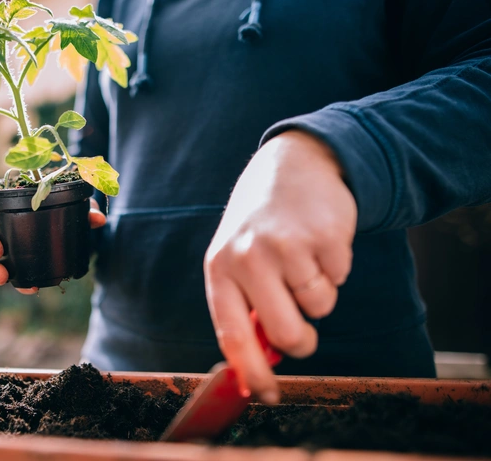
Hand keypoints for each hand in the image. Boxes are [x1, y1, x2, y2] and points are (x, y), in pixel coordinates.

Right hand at [0, 196, 106, 292]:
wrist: (74, 236)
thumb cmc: (64, 212)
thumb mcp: (75, 207)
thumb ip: (84, 209)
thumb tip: (96, 219)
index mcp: (0, 207)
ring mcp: (1, 253)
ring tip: (3, 275)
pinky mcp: (13, 270)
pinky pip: (6, 278)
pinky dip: (16, 283)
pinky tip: (29, 288)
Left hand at [204, 130, 356, 402]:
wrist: (293, 165)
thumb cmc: (262, 224)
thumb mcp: (238, 258)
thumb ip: (246, 306)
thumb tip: (264, 361)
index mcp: (220, 268)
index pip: (231, 335)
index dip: (251, 372)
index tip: (266, 395)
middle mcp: (249, 257)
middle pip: (288, 334)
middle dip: (302, 341)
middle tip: (303, 329)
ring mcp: (287, 245)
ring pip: (319, 308)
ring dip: (318, 293)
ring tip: (302, 258)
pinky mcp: (324, 235)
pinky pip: (340, 279)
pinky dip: (335, 268)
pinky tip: (317, 240)